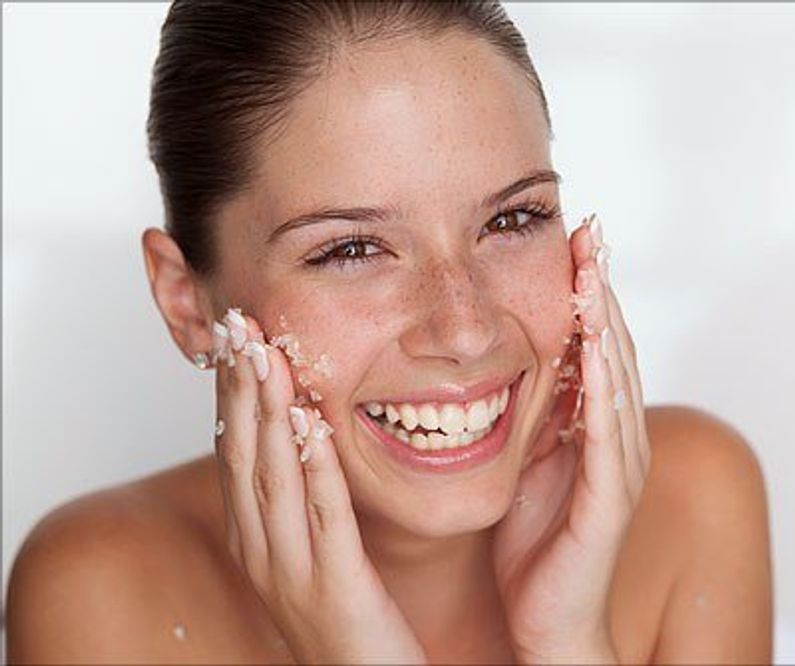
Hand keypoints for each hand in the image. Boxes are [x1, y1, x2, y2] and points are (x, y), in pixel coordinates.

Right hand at [210, 308, 425, 663]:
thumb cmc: (346, 619)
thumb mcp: (313, 554)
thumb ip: (303, 500)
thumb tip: (300, 436)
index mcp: (257, 541)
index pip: (235, 453)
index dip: (232, 393)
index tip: (235, 337)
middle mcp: (264, 553)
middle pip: (244, 456)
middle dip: (240, 387)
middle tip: (238, 325)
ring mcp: (295, 572)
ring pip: (274, 480)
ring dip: (269, 413)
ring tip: (265, 356)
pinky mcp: (337, 589)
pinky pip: (325, 518)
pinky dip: (315, 468)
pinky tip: (313, 425)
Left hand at [493, 214, 651, 663]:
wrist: (547, 618)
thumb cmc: (533, 544)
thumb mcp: (525, 461)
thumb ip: (530, 413)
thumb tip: (504, 362)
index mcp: (595, 426)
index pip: (595, 343)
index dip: (586, 290)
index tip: (572, 237)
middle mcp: (619, 436)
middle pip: (614, 345)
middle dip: (601, 286)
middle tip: (591, 229)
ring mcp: (621, 464)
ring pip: (616, 376)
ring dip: (606, 319)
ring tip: (592, 266)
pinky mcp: (611, 496)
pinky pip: (608, 430)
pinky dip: (603, 384)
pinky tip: (595, 347)